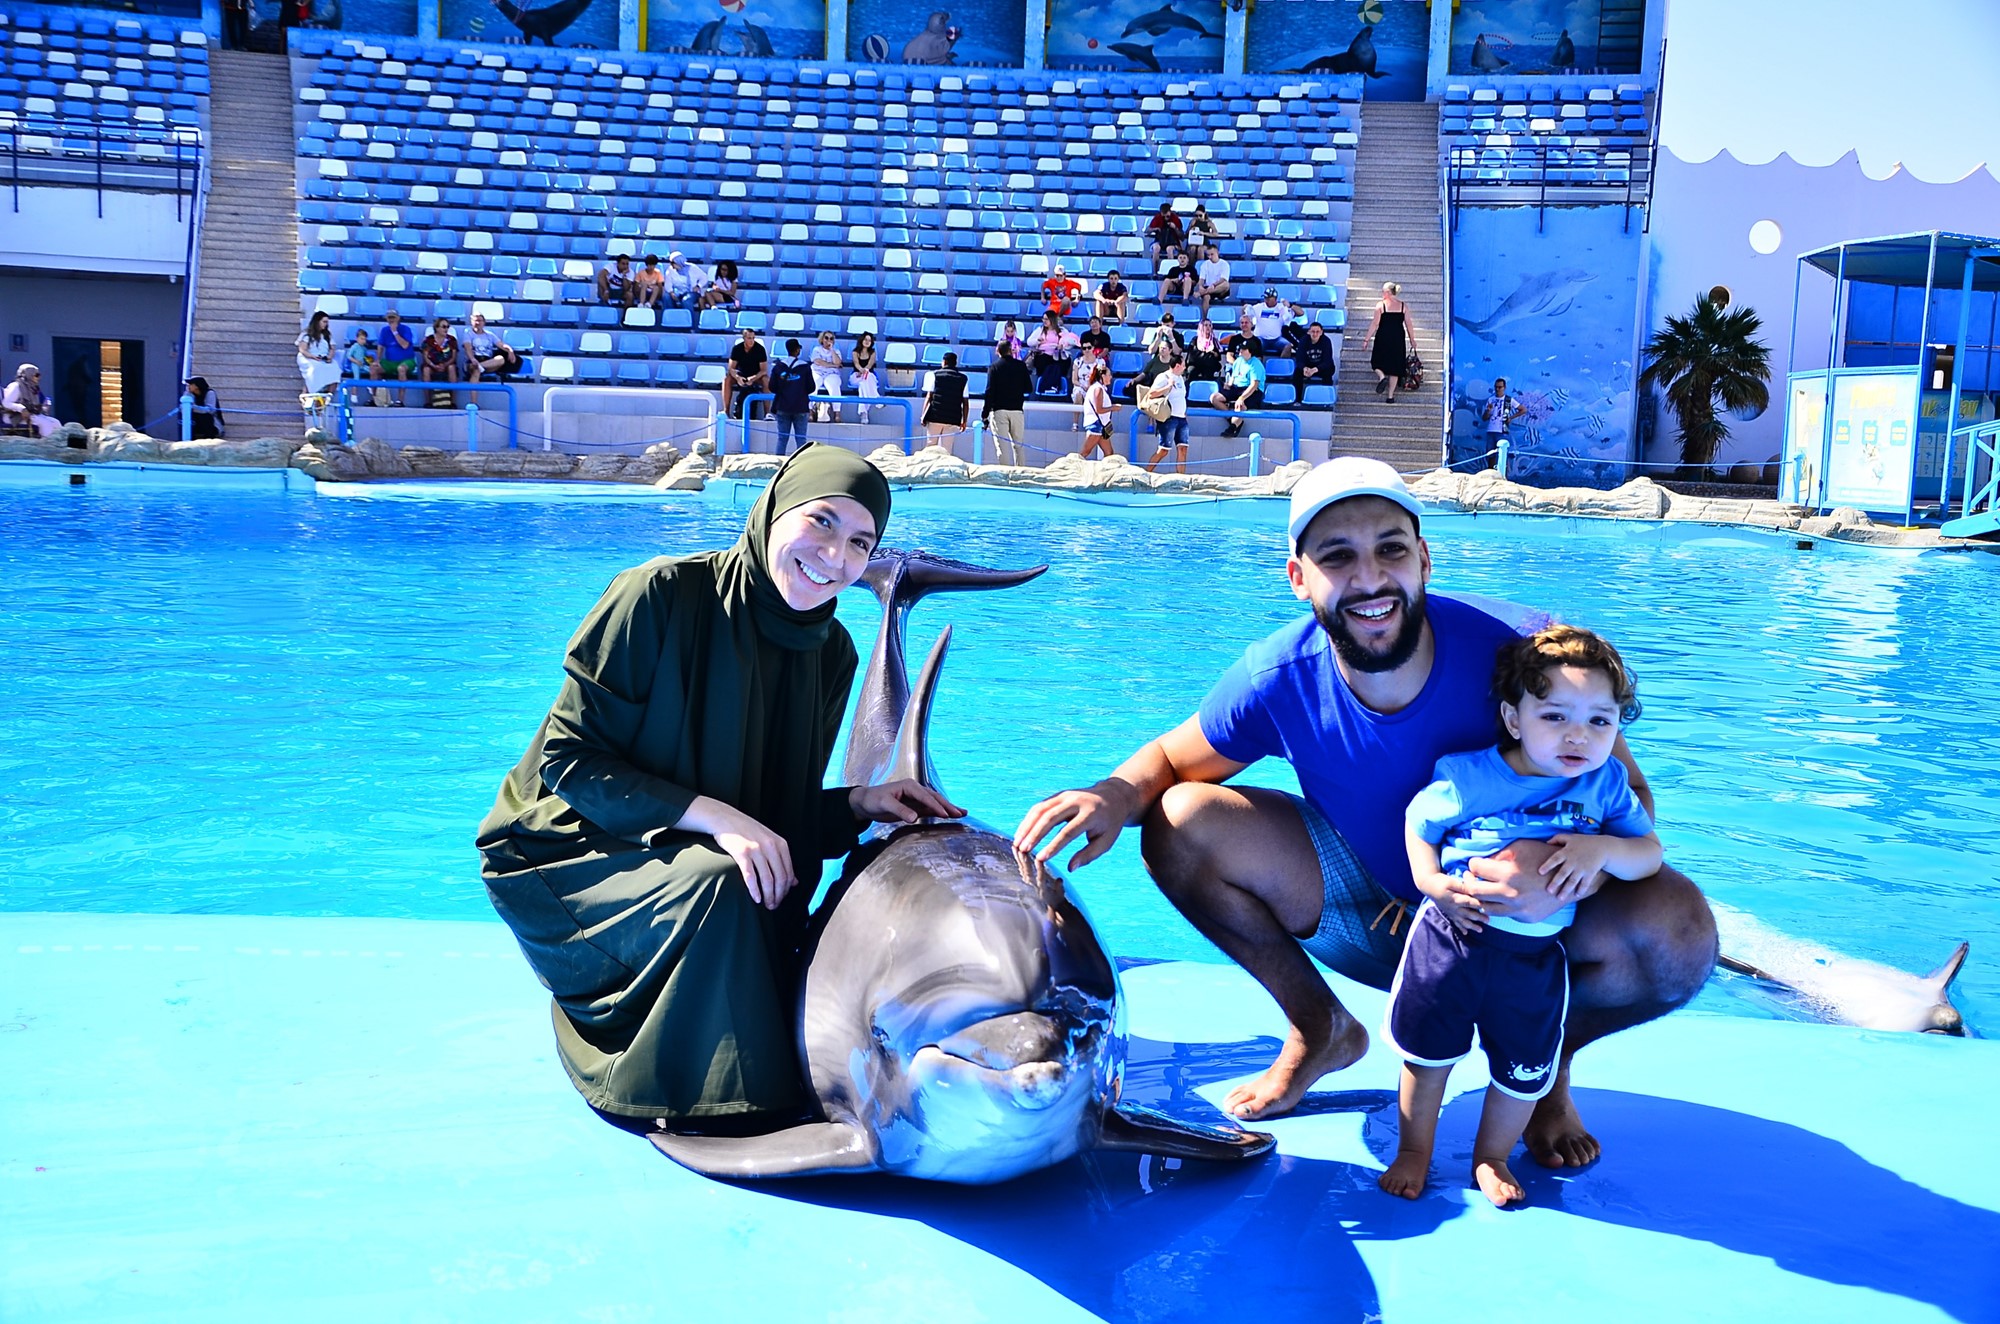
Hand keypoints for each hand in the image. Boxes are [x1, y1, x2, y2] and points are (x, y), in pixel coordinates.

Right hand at [667, 798, 796, 908]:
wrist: (725, 818)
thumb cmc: (747, 831)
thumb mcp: (770, 841)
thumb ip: (782, 860)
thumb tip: (794, 882)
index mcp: (781, 844)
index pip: (789, 873)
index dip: (786, 890)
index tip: (781, 899)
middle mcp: (771, 846)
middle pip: (780, 878)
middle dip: (779, 896)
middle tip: (774, 906)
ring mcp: (756, 849)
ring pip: (767, 879)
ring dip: (768, 896)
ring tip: (766, 905)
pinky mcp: (742, 853)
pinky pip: (751, 876)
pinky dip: (754, 890)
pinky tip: (756, 898)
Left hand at [850, 779, 963, 824]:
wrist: (865, 803)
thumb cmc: (873, 800)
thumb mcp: (884, 804)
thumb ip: (900, 810)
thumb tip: (915, 818)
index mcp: (909, 786)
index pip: (926, 796)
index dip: (936, 805)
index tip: (946, 814)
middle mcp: (915, 790)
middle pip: (935, 798)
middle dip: (948, 806)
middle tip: (960, 813)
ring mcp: (916, 799)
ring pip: (935, 803)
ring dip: (948, 808)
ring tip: (962, 813)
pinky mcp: (915, 807)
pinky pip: (930, 809)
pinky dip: (940, 812)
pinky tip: (950, 816)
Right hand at [1013, 778, 1137, 869]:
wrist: (1113, 797)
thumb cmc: (1109, 824)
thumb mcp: (1106, 841)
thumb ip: (1088, 855)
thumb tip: (1070, 868)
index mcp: (1091, 814)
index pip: (1068, 832)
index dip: (1053, 846)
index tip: (1041, 859)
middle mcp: (1076, 801)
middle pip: (1050, 817)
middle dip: (1034, 835)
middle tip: (1023, 851)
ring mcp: (1066, 796)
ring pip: (1041, 809)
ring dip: (1027, 826)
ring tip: (1017, 843)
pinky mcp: (1059, 795)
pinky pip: (1040, 806)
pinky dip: (1029, 820)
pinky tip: (1022, 833)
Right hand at [1433, 878, 1489, 932]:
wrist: (1428, 885)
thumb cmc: (1440, 881)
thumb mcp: (1451, 881)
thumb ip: (1462, 887)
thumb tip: (1474, 890)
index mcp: (1455, 899)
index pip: (1469, 902)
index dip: (1478, 905)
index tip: (1487, 907)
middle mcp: (1453, 907)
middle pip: (1468, 914)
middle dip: (1478, 918)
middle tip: (1488, 920)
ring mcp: (1451, 912)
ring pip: (1463, 921)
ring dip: (1472, 926)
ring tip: (1480, 930)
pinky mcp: (1449, 913)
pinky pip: (1455, 922)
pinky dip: (1461, 928)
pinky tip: (1466, 933)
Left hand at [1463, 840, 1598, 922]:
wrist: (1569, 880)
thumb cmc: (1544, 858)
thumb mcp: (1521, 847)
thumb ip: (1499, 855)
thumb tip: (1481, 863)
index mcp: (1508, 873)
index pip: (1475, 869)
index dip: (1473, 864)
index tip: (1476, 864)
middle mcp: (1510, 894)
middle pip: (1474, 891)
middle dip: (1469, 882)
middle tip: (1471, 878)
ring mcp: (1518, 909)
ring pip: (1486, 908)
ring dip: (1481, 898)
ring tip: (1483, 890)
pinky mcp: (1525, 918)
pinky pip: (1504, 913)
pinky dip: (1500, 906)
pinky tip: (1502, 898)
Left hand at [1539, 833, 1615, 899]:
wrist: (1603, 847)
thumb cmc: (1584, 842)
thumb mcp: (1570, 837)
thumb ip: (1557, 838)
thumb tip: (1546, 842)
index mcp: (1566, 852)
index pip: (1555, 859)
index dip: (1548, 865)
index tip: (1540, 872)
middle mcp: (1573, 861)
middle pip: (1563, 873)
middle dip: (1556, 882)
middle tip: (1549, 891)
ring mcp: (1582, 868)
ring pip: (1573, 881)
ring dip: (1566, 890)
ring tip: (1560, 898)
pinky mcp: (1590, 873)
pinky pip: (1585, 883)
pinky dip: (1582, 889)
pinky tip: (1576, 895)